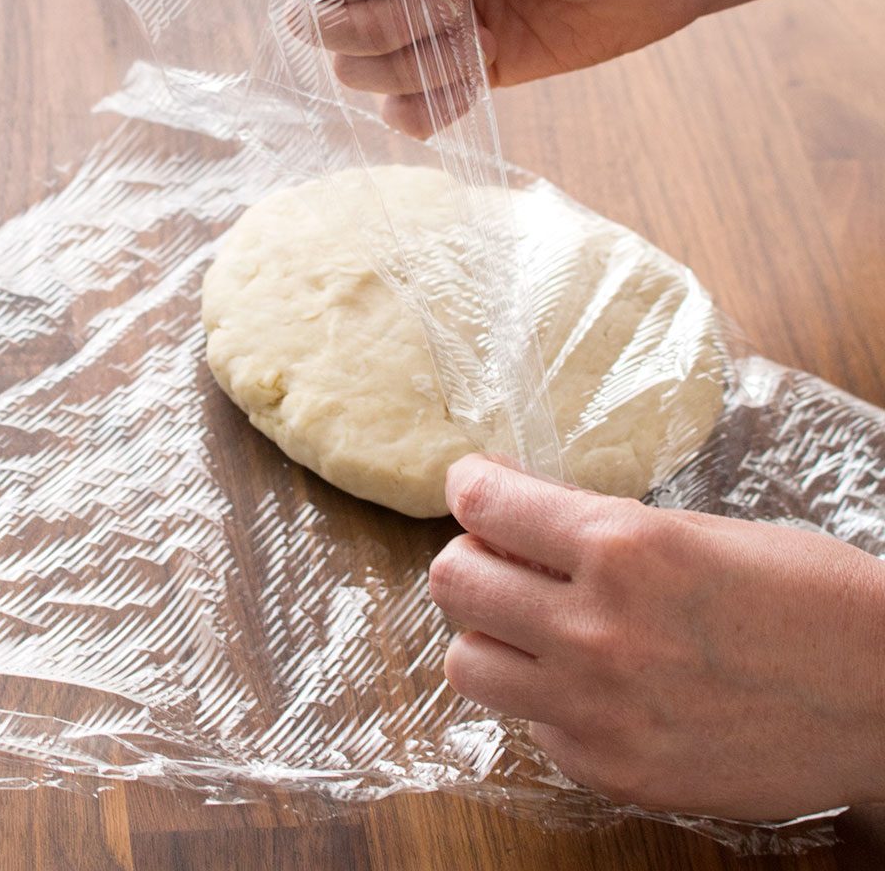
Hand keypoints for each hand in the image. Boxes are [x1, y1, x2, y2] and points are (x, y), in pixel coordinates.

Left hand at [428, 455, 884, 819]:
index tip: (475, 485)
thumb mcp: (692, 531)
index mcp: (622, 544)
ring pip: (465, 662)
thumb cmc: (804, 595)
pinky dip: (545, 699)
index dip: (470, 484)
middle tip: (503, 557)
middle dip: (470, 557)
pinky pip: (530, 724)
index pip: (481, 501)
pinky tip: (593, 686)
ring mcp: (598, 710)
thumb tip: (512, 509)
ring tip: (533, 625)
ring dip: (490, 634)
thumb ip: (593, 526)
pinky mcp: (613, 771)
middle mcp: (595, 628)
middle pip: (451, 582)